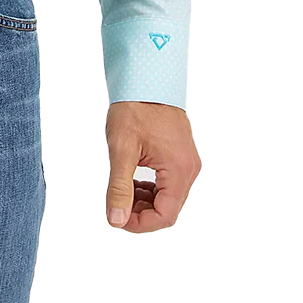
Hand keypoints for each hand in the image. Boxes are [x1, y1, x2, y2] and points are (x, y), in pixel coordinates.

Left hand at [105, 100, 200, 232]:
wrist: (146, 79)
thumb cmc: (135, 107)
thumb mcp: (122, 149)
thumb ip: (119, 187)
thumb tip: (116, 218)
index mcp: (178, 170)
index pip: (165, 215)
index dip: (140, 223)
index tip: (117, 218)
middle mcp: (188, 168)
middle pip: (167, 207)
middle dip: (139, 211)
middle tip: (114, 204)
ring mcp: (185, 161)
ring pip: (166, 195)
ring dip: (142, 199)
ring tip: (118, 190)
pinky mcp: (178, 154)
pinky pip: (166, 181)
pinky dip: (148, 186)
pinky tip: (129, 179)